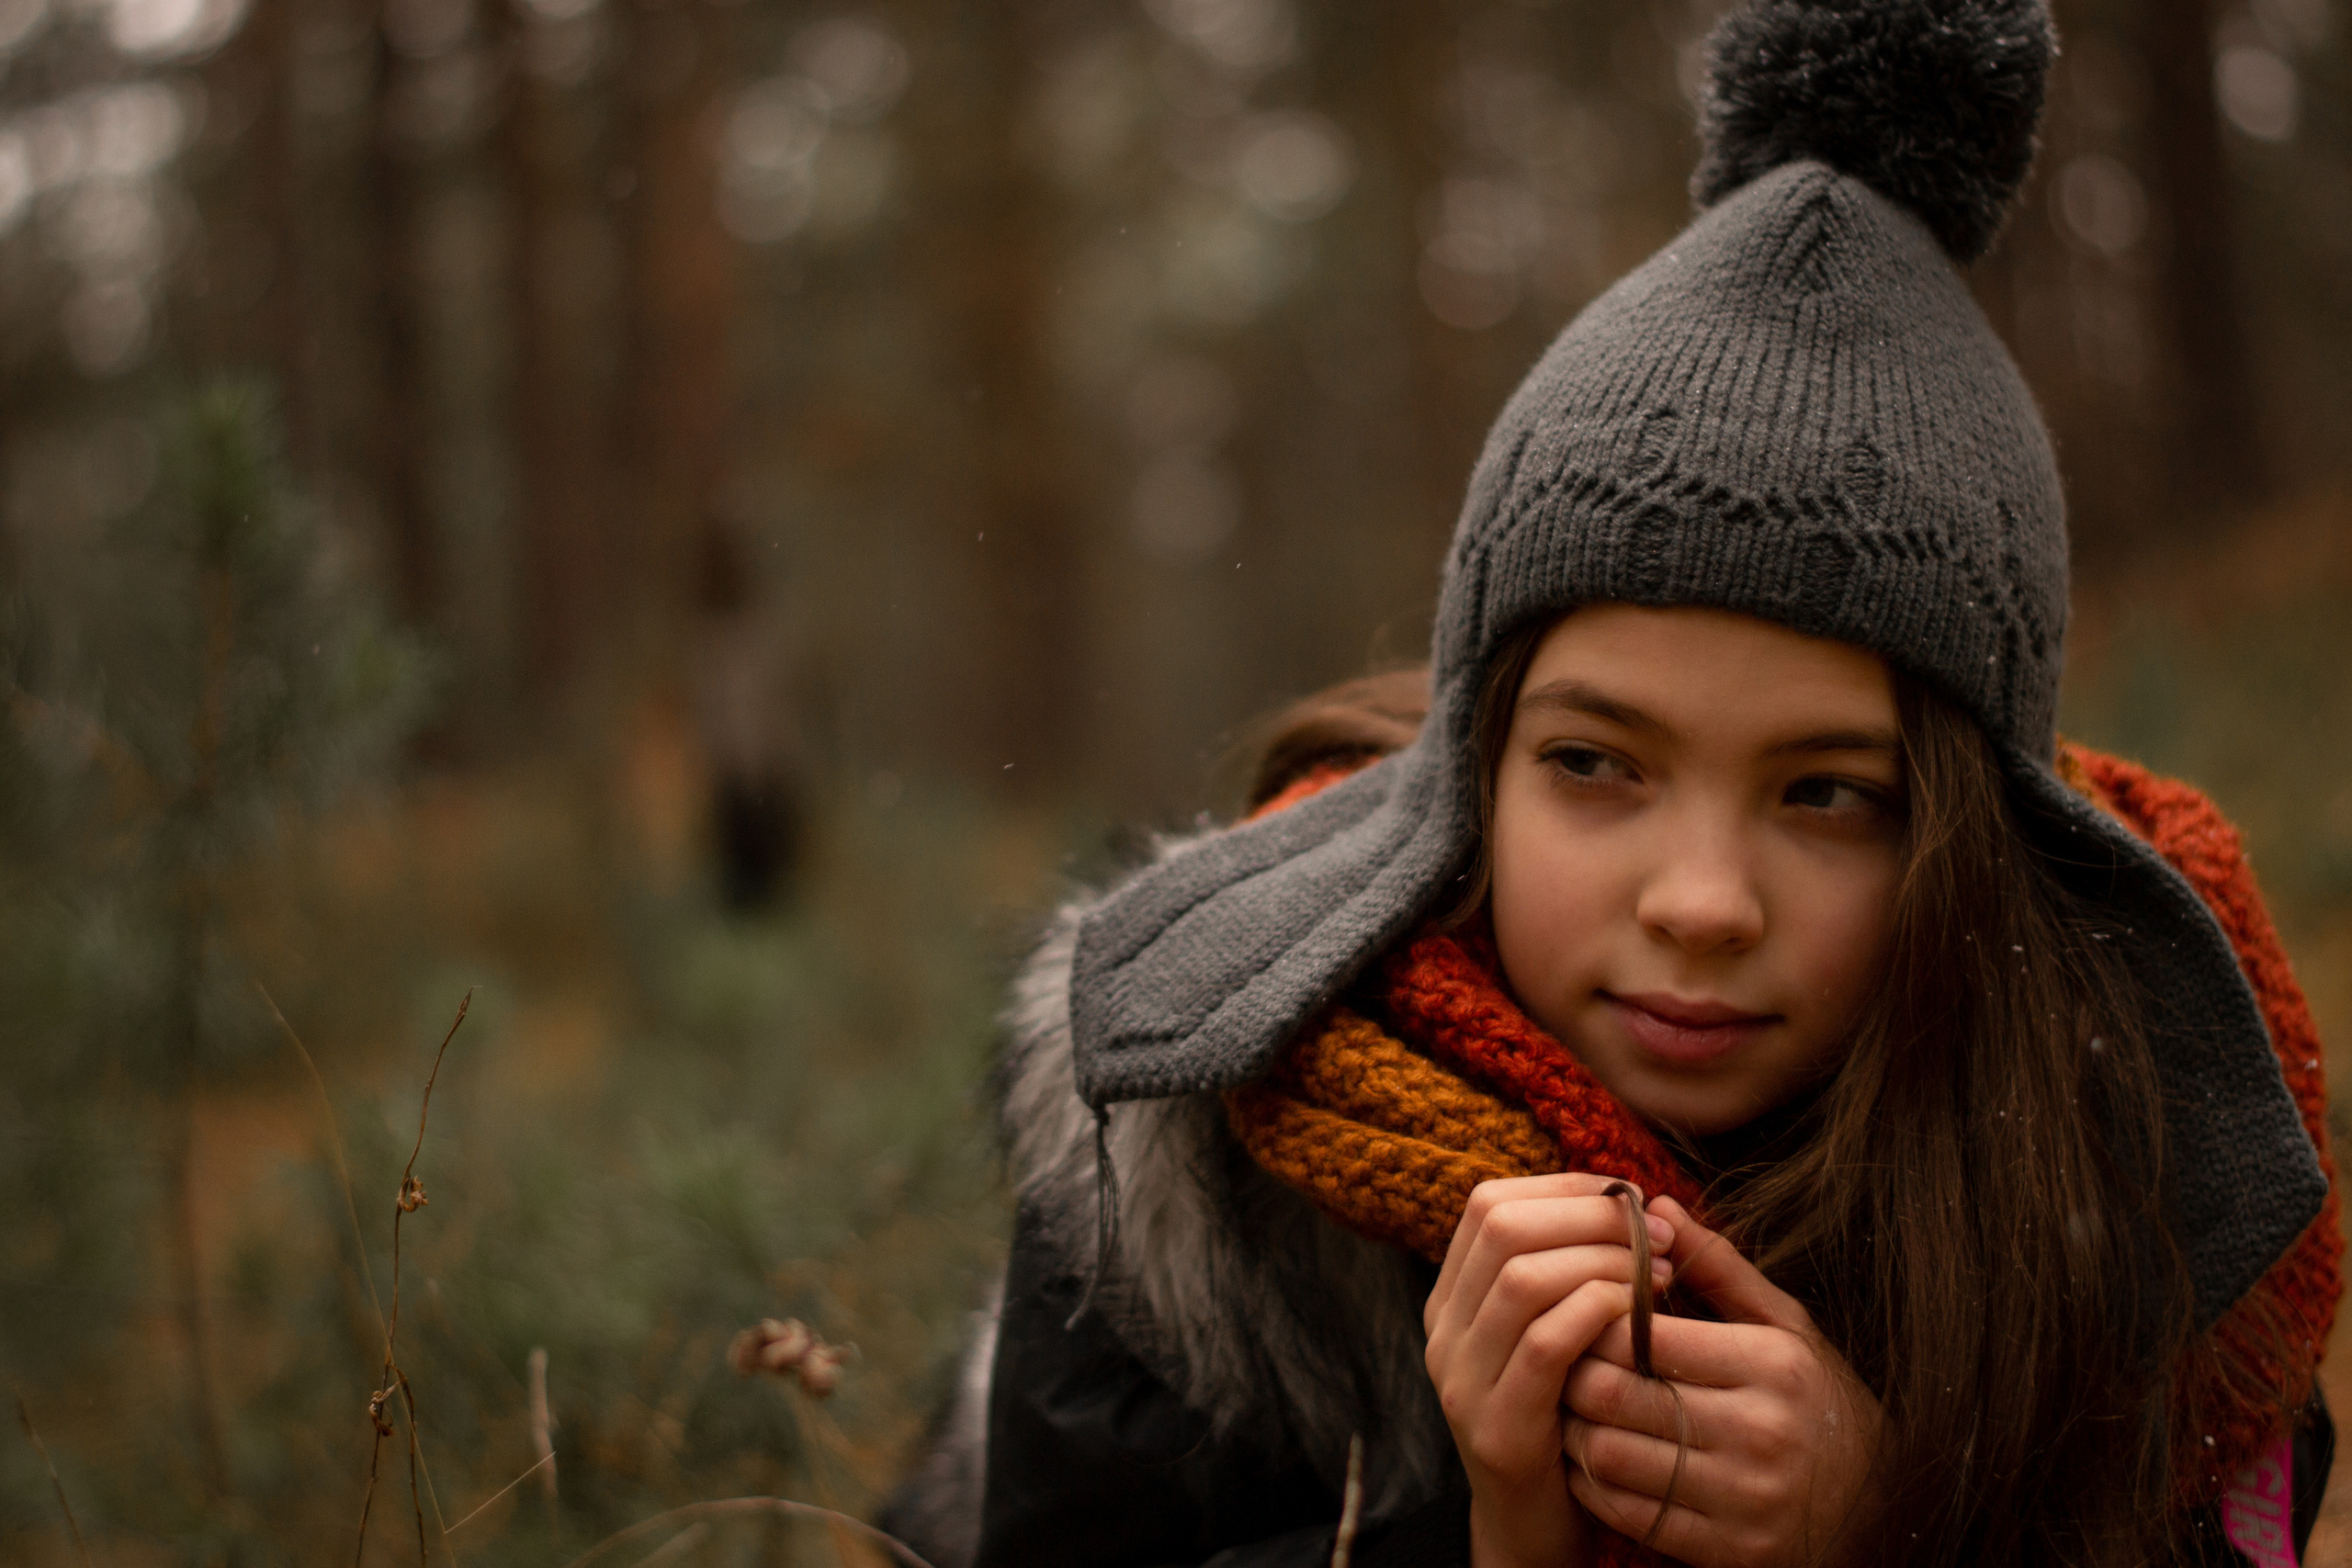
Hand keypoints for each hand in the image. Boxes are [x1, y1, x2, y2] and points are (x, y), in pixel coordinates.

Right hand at [1424, 1174, 1677, 1567]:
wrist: (1534, 1531)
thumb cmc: (1566, 1416)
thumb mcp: (1558, 1333)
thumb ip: (1572, 1270)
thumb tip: (1631, 1198)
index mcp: (1452, 1299)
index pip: (1491, 1204)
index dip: (1565, 1189)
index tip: (1631, 1201)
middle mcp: (1443, 1331)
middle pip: (1503, 1227)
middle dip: (1591, 1217)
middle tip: (1657, 1236)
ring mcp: (1462, 1380)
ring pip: (1523, 1279)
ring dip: (1604, 1262)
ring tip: (1660, 1276)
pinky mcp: (1497, 1428)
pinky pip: (1545, 1344)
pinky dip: (1598, 1313)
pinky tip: (1639, 1315)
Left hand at [1560, 1197, 1880, 1566]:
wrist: (1883, 1506)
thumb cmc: (1817, 1398)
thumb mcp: (1784, 1325)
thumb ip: (1718, 1266)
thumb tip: (1654, 1205)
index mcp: (1771, 1365)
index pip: (1642, 1334)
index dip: (1594, 1321)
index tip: (1582, 1314)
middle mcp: (1759, 1431)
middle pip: (1614, 1393)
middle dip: (1571, 1373)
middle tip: (1559, 1360)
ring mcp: (1744, 1498)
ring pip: (1609, 1455)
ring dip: (1573, 1430)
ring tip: (1570, 1408)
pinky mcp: (1730, 1550)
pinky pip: (1627, 1514)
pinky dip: (1593, 1485)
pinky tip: (1592, 1460)